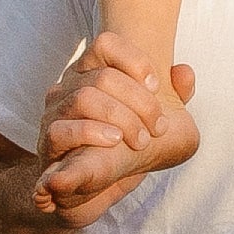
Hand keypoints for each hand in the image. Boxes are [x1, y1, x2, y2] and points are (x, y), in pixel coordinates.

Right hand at [32, 35, 199, 221]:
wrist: (98, 189)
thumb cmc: (126, 147)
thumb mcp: (157, 122)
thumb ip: (175, 97)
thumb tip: (185, 73)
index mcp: (93, 72)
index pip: (106, 44)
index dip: (135, 60)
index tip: (157, 86)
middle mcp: (70, 85)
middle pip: (103, 76)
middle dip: (140, 103)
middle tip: (159, 128)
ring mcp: (55, 112)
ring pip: (84, 98)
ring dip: (121, 120)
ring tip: (140, 140)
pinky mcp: (48, 142)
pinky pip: (62, 130)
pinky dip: (91, 134)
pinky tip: (113, 142)